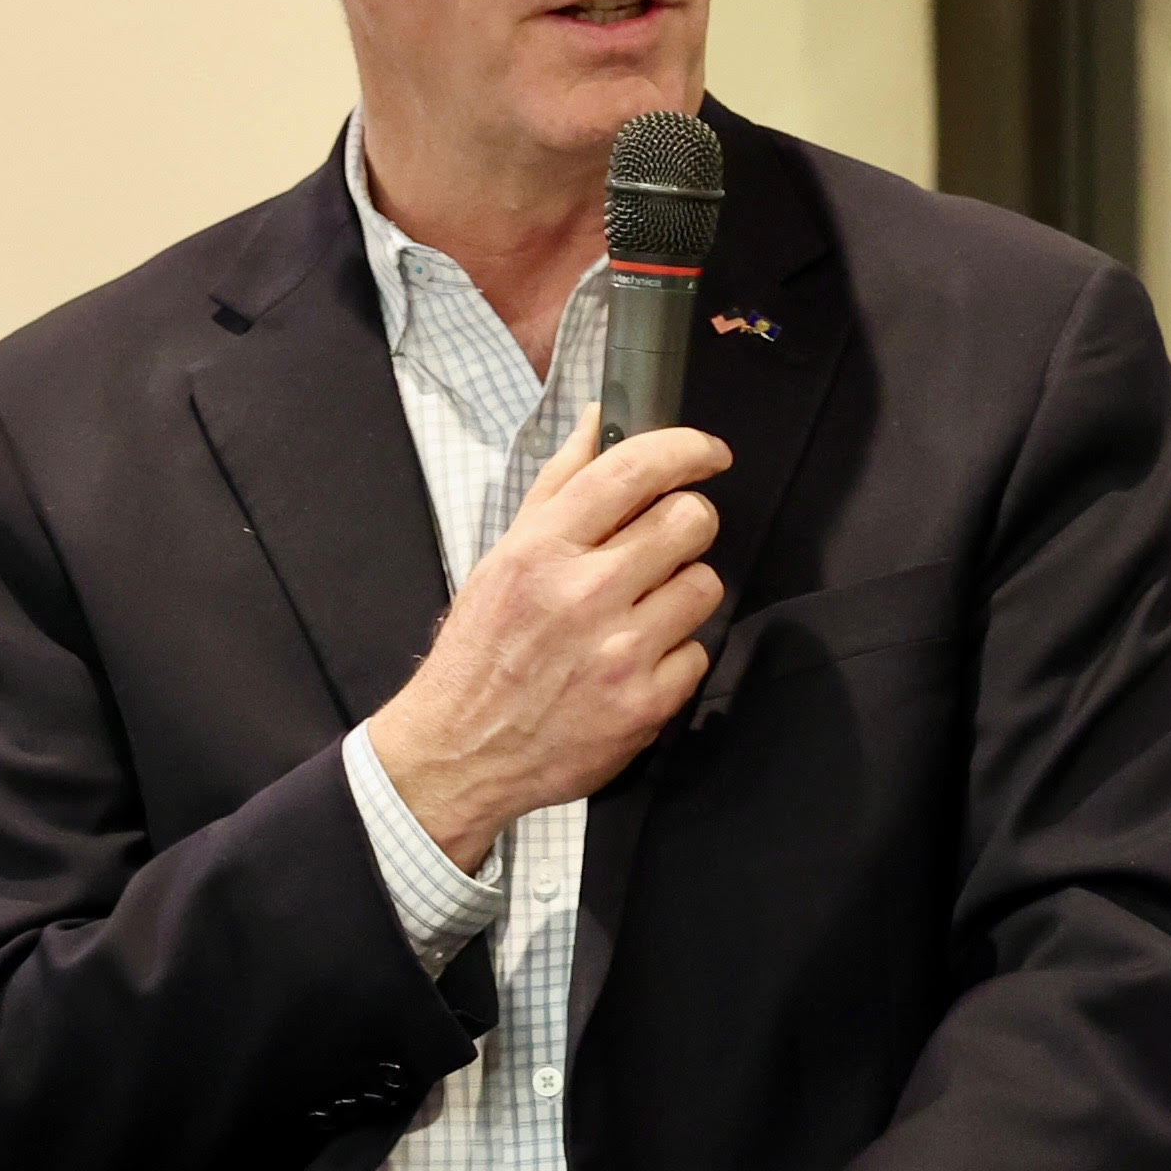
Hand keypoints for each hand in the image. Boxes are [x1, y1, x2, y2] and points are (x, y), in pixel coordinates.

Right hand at [366, 411, 731, 865]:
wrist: (461, 751)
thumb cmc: (483, 648)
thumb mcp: (504, 557)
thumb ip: (558, 485)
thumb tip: (600, 419)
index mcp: (542, 550)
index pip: (633, 471)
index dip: (687, 449)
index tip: (710, 454)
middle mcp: (583, 594)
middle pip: (690, 521)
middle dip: (686, 525)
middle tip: (663, 546)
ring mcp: (618, 652)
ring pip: (704, 584)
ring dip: (681, 592)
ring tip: (642, 611)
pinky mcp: (645, 705)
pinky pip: (699, 651)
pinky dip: (676, 655)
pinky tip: (637, 662)